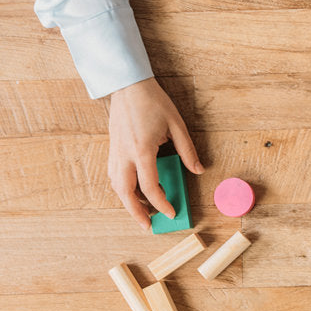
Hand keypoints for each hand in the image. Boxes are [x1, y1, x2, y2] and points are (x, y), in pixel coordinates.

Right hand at [107, 77, 204, 230]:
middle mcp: (125, 155)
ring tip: (141, 211)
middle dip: (136, 212)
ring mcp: (115, 151)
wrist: (128, 85)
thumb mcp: (176, 124)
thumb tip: (198, 170)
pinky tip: (132, 190)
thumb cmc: (153, 102)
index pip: (151, 187)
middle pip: (125, 193)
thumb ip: (187, 150)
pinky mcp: (112, 147)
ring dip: (127, 201)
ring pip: (116, 185)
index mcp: (142, 150)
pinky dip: (121, 187)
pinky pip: (113, 174)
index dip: (162, 203)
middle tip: (148, 225)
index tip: (171, 213)